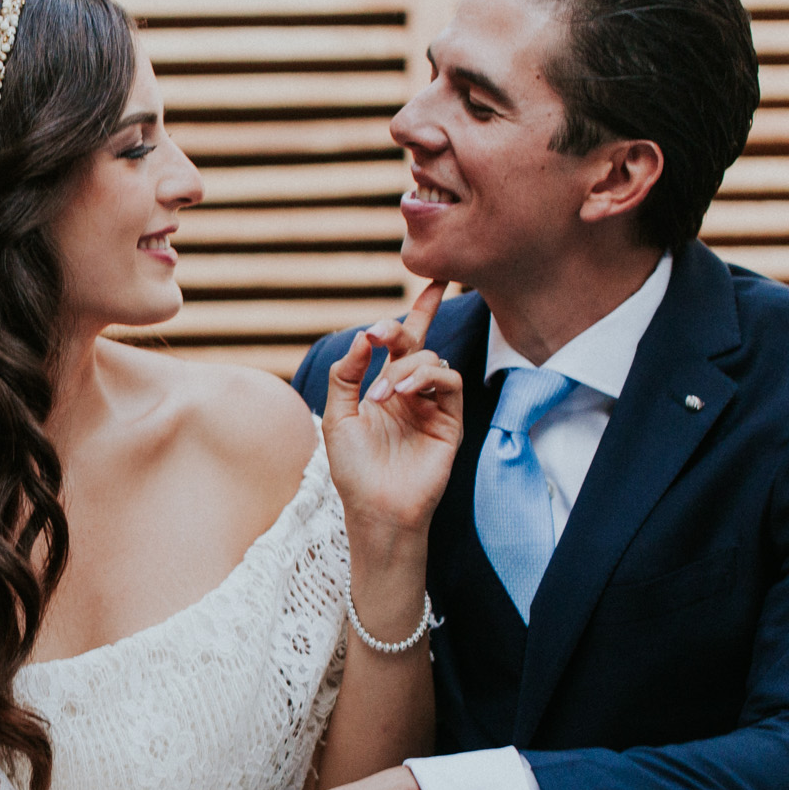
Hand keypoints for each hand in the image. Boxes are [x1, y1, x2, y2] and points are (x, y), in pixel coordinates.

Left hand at [324, 281, 465, 542]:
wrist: (374, 510)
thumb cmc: (353, 469)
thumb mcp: (338, 416)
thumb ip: (346, 374)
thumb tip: (366, 335)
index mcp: (384, 387)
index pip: (403, 342)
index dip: (418, 310)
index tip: (430, 279)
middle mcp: (411, 392)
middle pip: (419, 342)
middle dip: (405, 327)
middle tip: (383, 333)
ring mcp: (432, 405)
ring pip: (431, 360)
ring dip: (404, 368)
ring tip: (380, 396)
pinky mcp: (451, 421)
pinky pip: (450, 382)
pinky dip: (427, 377)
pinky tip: (402, 393)